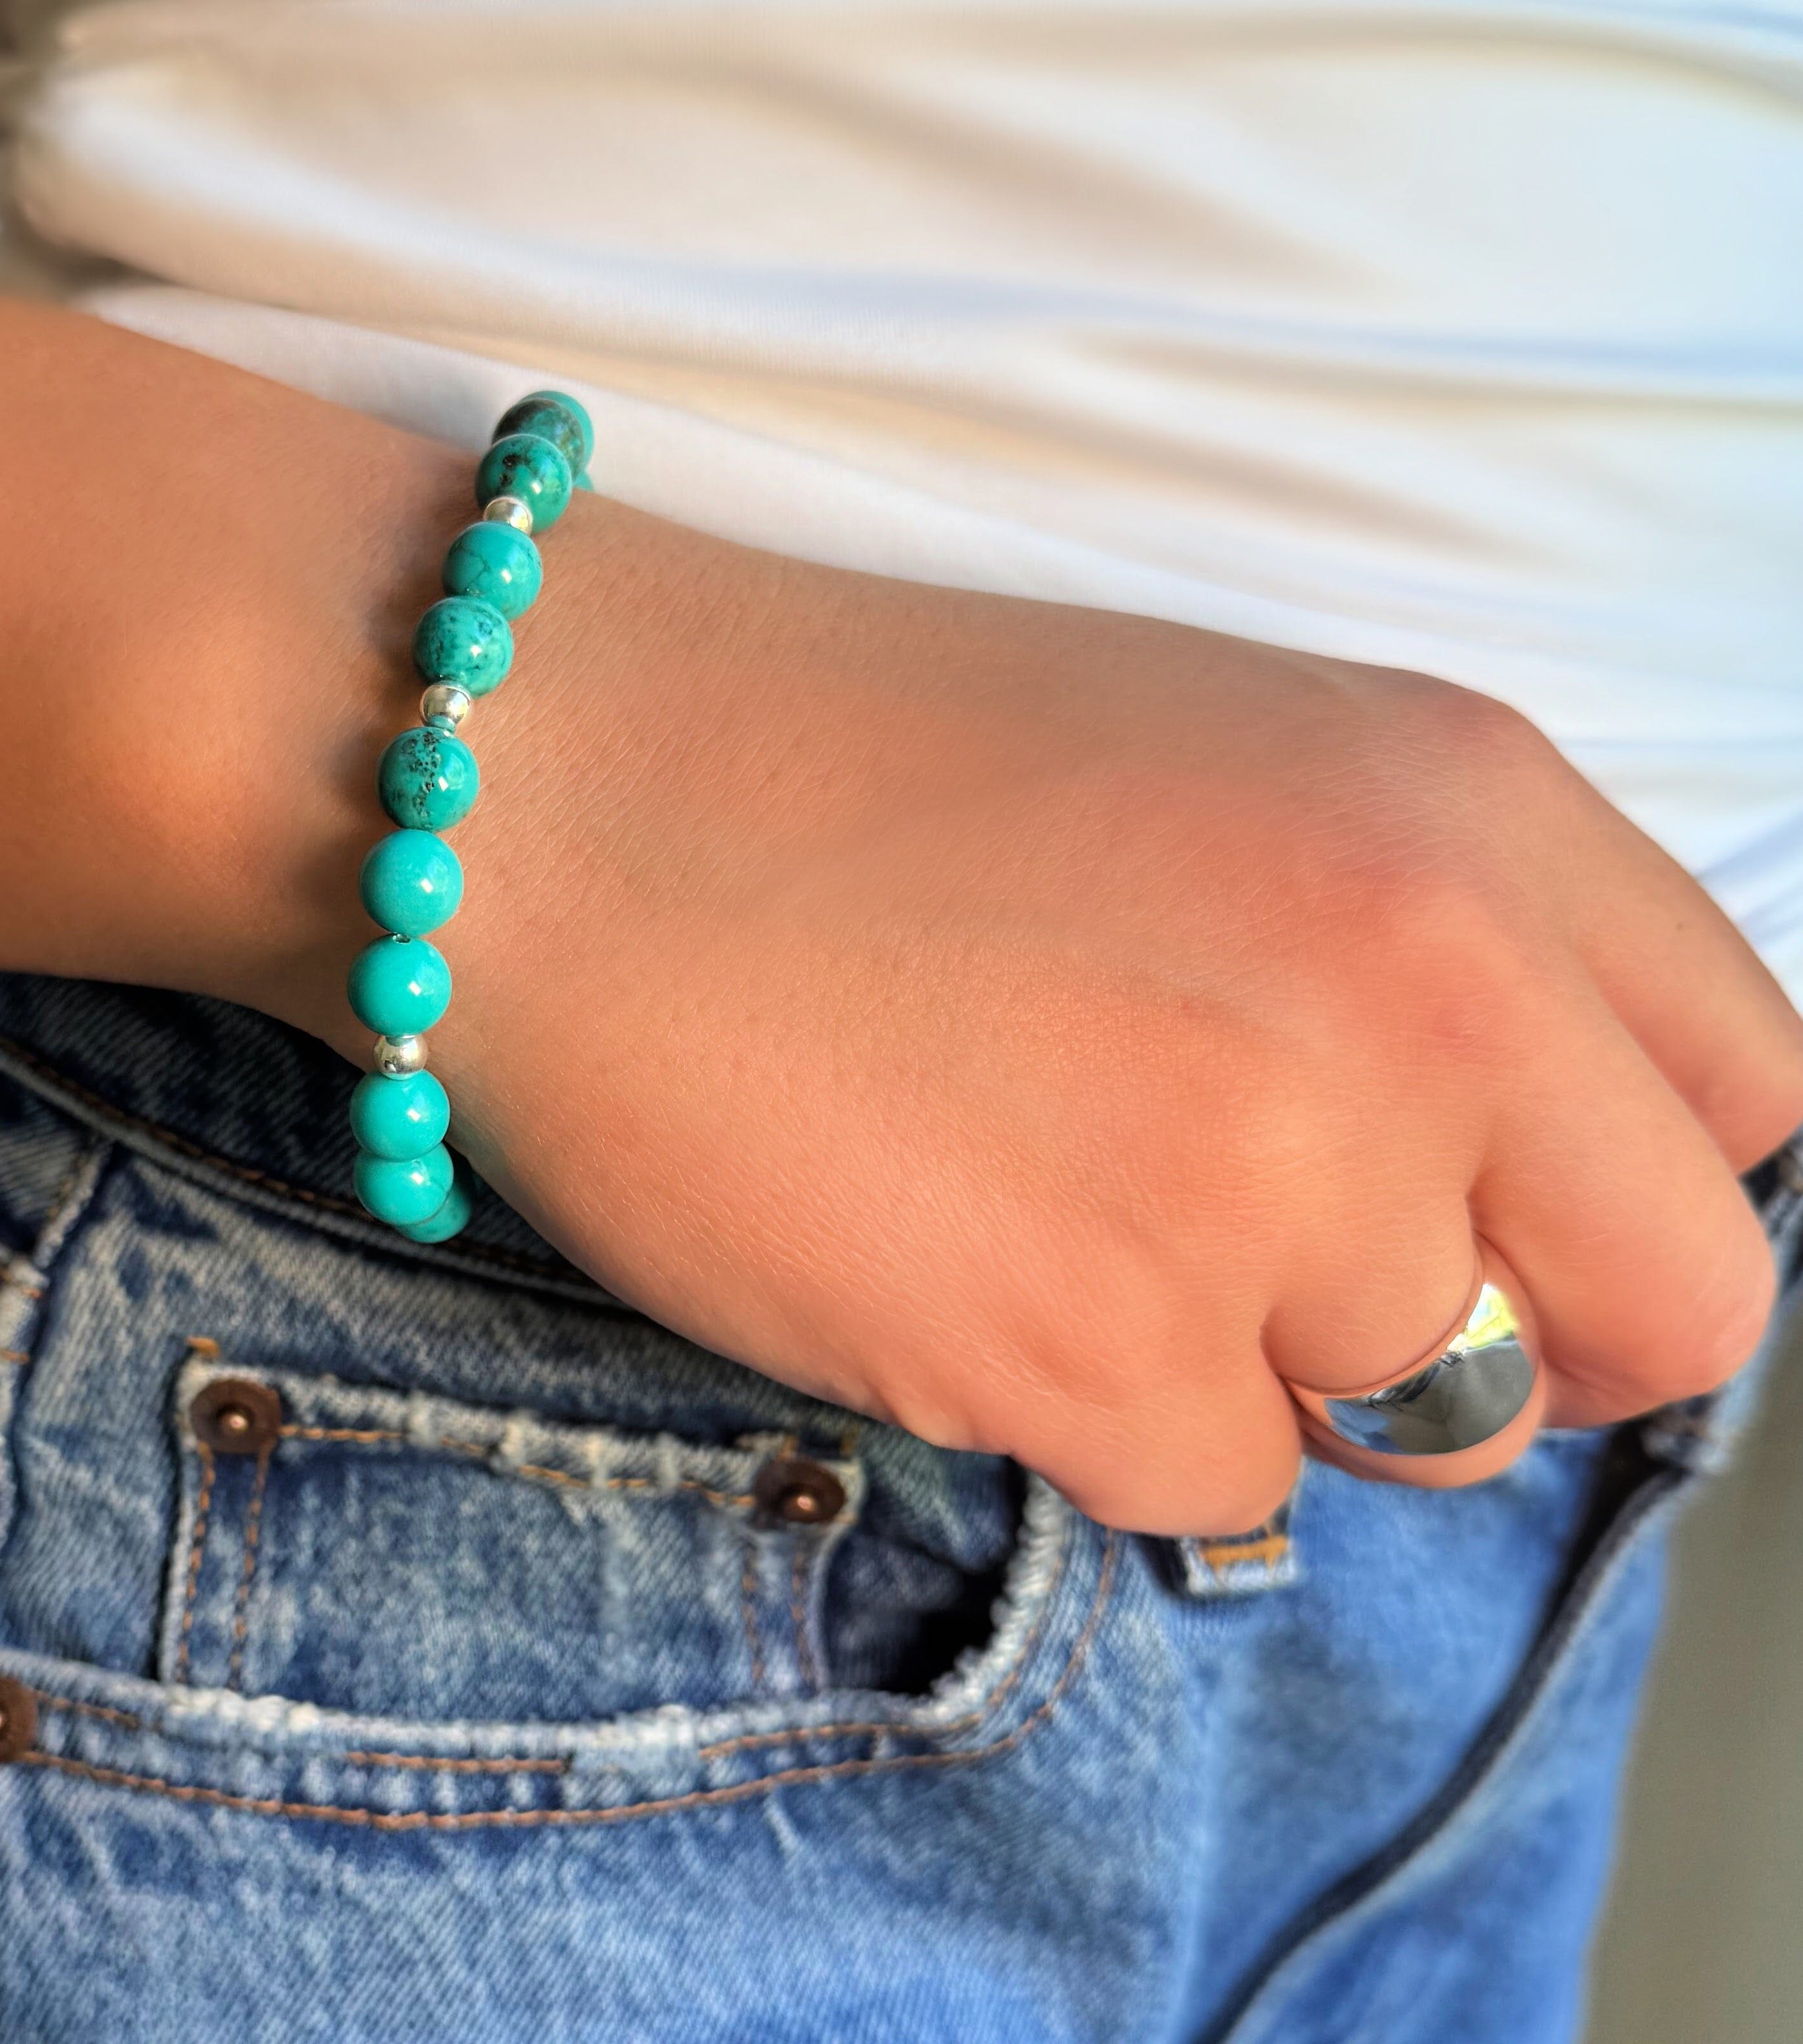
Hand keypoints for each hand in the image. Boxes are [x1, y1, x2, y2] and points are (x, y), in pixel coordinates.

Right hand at [325, 498, 1802, 1535]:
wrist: (554, 785)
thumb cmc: (848, 760)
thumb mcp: (1220, 755)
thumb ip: (1426, 943)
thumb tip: (1512, 1167)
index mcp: (1463, 807)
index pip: (1749, 1091)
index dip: (1630, 1180)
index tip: (1509, 1206)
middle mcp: (1418, 986)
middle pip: (1673, 1305)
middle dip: (1526, 1335)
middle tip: (1327, 1286)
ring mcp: (1264, 1177)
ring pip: (1418, 1421)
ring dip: (1269, 1360)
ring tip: (1062, 1211)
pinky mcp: (1093, 1343)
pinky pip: (1205, 1482)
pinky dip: (1096, 1410)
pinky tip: (954, 1256)